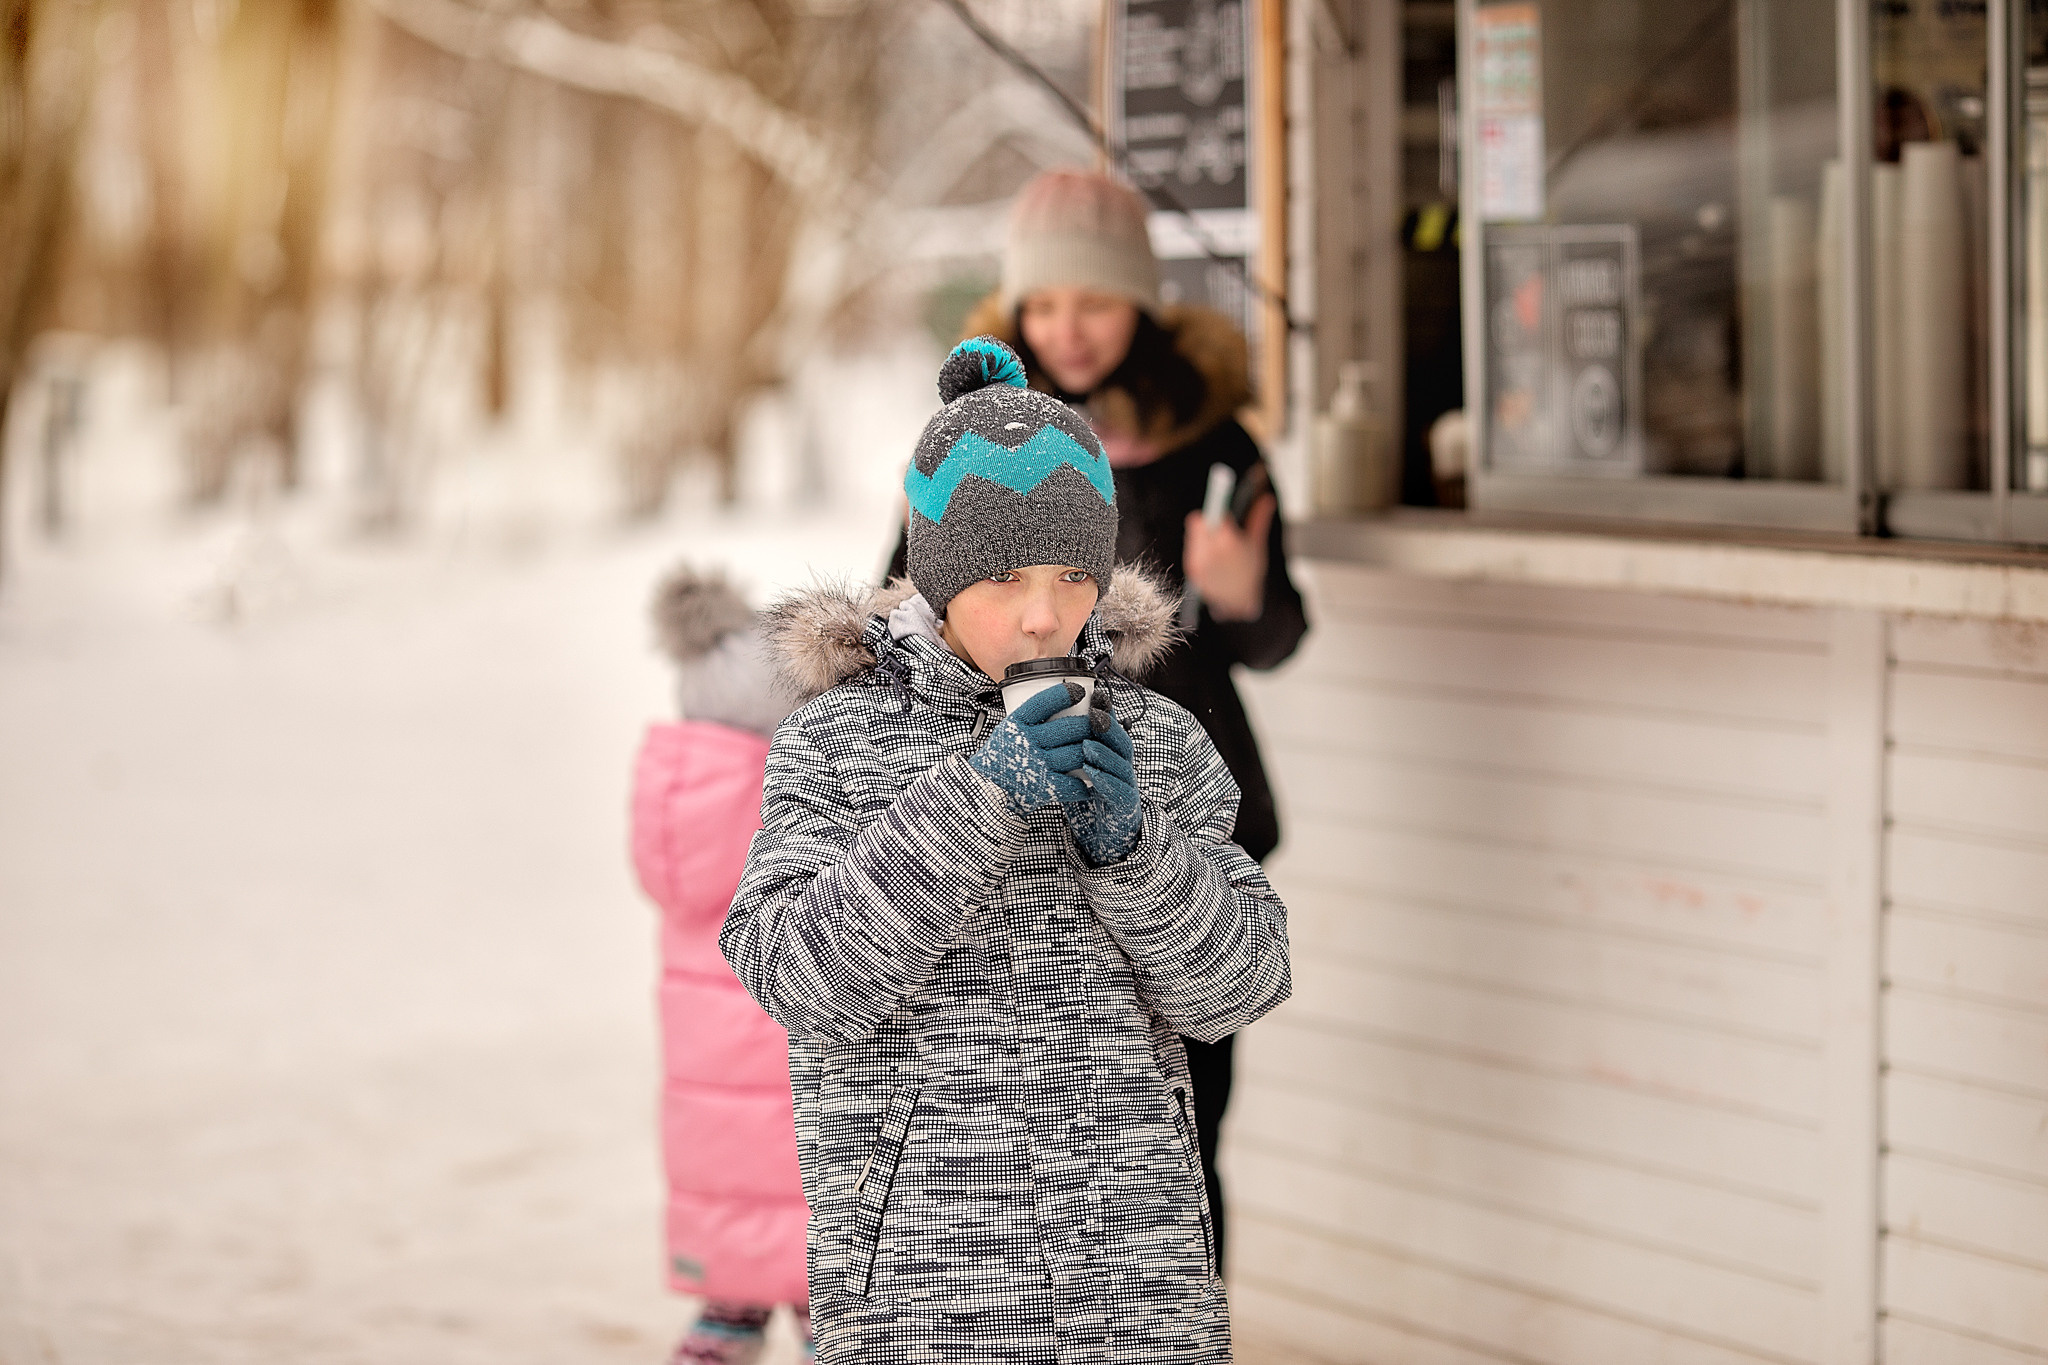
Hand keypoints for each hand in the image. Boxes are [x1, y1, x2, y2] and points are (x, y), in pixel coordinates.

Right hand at [967, 682, 1091, 811]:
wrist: (983, 790)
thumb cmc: (999, 758)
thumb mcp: (1007, 731)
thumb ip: (1030, 720)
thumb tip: (1061, 703)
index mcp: (1015, 725)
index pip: (1042, 703)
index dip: (1063, 695)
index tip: (1079, 691)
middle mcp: (1026, 743)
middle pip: (1068, 728)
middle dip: (1090, 724)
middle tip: (1100, 722)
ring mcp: (1036, 766)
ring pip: (1076, 754)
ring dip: (1092, 751)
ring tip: (1100, 747)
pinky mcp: (1043, 789)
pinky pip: (1073, 785)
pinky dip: (1085, 783)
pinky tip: (1092, 779)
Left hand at [1063, 689, 1142, 865]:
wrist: (1108, 834)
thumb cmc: (1090, 798)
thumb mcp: (1077, 771)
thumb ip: (1069, 752)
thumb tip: (1046, 727)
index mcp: (1113, 755)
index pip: (1111, 730)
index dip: (1107, 713)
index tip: (1095, 696)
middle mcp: (1123, 767)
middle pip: (1121, 743)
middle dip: (1109, 728)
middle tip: (1094, 715)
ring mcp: (1127, 785)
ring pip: (1120, 765)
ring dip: (1104, 754)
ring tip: (1087, 745)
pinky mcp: (1125, 805)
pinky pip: (1118, 791)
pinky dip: (1105, 781)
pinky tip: (1092, 775)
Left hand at [1182, 492, 1274, 621]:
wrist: (1241, 603)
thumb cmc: (1251, 572)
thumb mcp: (1257, 544)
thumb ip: (1259, 518)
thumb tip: (1267, 498)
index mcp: (1228, 542)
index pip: (1210, 515)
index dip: (1216, 514)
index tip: (1222, 517)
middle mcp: (1210, 552)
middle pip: (1197, 524)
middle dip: (1208, 525)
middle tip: (1220, 533)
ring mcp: (1198, 563)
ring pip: (1193, 536)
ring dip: (1202, 537)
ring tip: (1218, 549)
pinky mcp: (1192, 572)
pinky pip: (1191, 551)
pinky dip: (1199, 551)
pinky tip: (1212, 560)